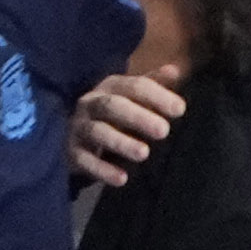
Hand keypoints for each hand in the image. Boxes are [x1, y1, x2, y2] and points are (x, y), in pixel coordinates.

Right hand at [67, 69, 183, 186]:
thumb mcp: (129, 96)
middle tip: (164, 130)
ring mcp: (79, 127)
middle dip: (138, 117)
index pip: (134, 86)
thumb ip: (152, 85)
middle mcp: (91, 103)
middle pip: (113, 106)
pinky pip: (85, 160)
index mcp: (110, 87)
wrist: (70, 133)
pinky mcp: (71, 152)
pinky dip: (102, 169)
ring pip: (98, 132)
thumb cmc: (111, 113)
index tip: (180, 109)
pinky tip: (122, 178)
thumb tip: (175, 70)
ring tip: (144, 153)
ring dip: (121, 142)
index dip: (156, 96)